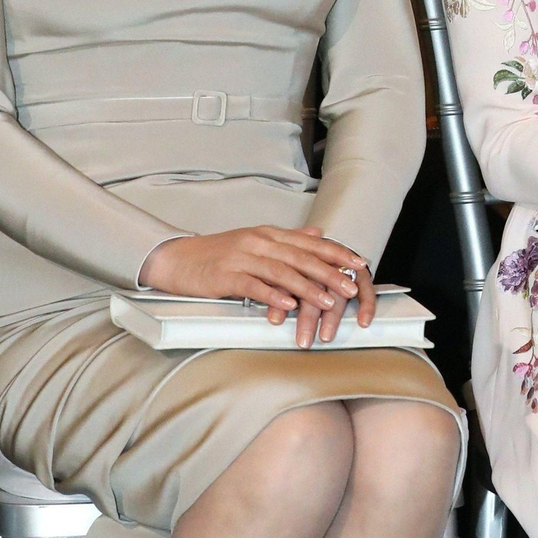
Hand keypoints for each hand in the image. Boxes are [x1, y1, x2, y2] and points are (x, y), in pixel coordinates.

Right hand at [140, 227, 373, 348]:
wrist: (177, 260)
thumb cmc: (219, 255)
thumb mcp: (256, 242)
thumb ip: (288, 239)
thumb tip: (319, 233)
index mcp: (268, 234)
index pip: (310, 242)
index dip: (336, 252)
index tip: (359, 263)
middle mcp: (258, 242)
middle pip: (300, 257)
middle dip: (330, 273)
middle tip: (351, 288)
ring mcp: (241, 258)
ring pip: (281, 272)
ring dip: (307, 287)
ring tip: (328, 302)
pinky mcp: (225, 276)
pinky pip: (253, 286)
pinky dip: (272, 295)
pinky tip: (289, 305)